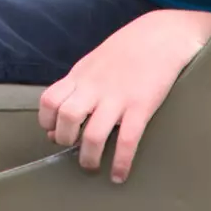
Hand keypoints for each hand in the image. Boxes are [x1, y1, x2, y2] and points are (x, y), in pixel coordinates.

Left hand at [38, 9, 210, 182]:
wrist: (162, 35)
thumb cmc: (127, 49)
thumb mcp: (94, 63)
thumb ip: (76, 87)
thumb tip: (59, 120)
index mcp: (81, 75)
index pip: (49, 101)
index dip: (47, 122)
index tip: (55, 133)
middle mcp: (94, 87)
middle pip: (66, 118)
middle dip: (65, 140)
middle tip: (74, 148)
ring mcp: (118, 97)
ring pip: (92, 135)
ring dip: (89, 157)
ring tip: (92, 166)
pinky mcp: (141, 106)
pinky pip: (127, 141)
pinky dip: (121, 163)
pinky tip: (119, 175)